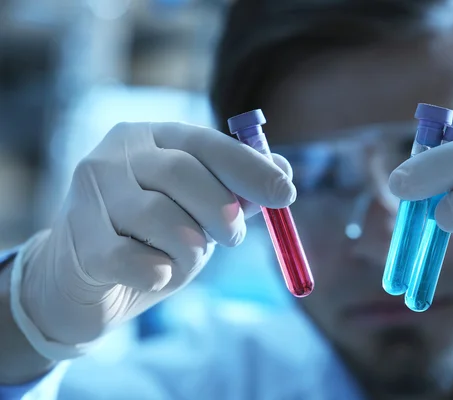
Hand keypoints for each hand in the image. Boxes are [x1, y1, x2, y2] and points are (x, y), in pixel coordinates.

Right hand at [11, 122, 294, 358]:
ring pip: (160, 217)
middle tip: (234, 238)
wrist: (84, 280)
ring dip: (189, 249)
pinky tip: (156, 274)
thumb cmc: (150, 238)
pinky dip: (157, 272)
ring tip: (185, 258)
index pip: (206, 143)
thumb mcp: (198, 212)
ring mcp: (88, 195)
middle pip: (182, 173)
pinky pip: (131, 259)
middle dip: (222, 212)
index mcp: (151, 138)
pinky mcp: (77, 240)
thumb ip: (236, 192)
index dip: (250, 168)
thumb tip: (283, 173)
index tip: (287, 194)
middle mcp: (115, 155)